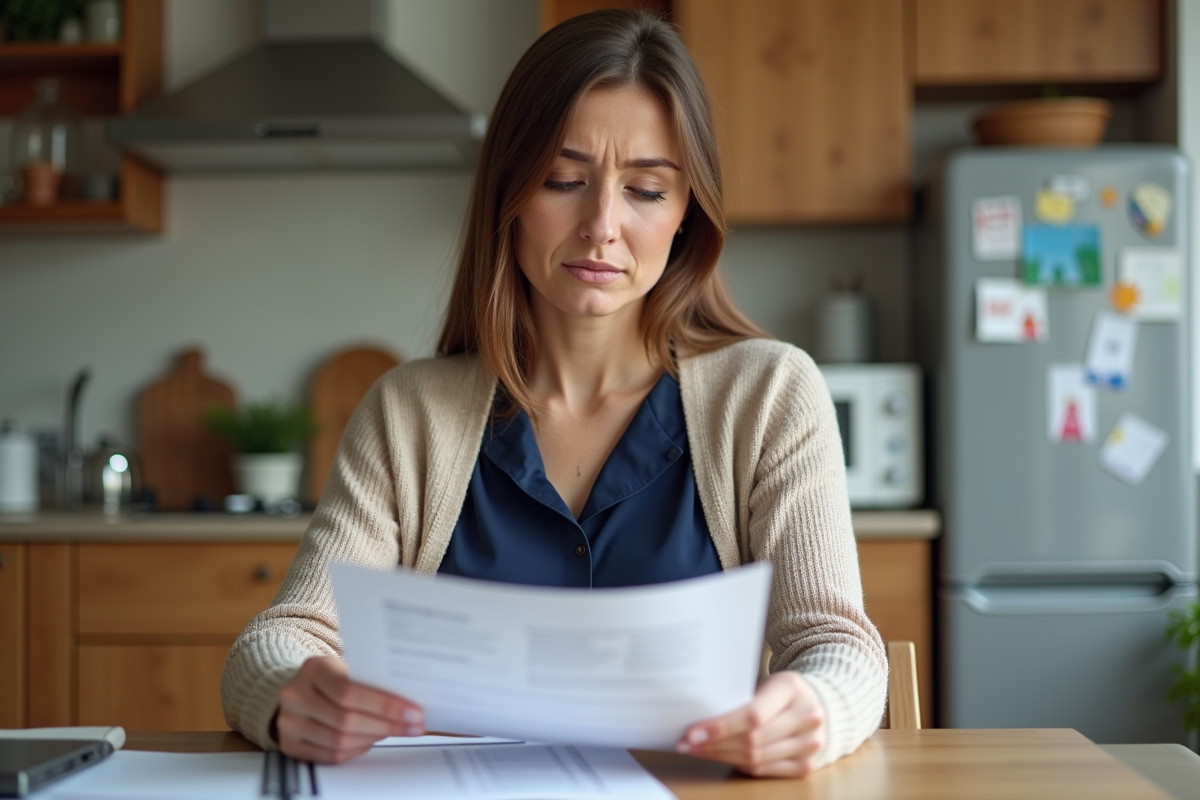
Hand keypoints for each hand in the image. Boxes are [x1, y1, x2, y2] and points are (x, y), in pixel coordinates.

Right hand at [274, 655, 424, 762]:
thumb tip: (408, 704)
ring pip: (340, 741)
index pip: (350, 692)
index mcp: (313, 669)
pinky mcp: (290, 745)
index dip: (384, 706)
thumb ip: (370, 682)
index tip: (413, 712)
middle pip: (346, 720)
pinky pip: (331, 755)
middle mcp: (295, 695)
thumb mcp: (347, 668)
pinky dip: (357, 750)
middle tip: (413, 726)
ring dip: (374, 739)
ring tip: (395, 732)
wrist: (299, 689)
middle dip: (386, 725)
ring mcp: (289, 722)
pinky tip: (372, 740)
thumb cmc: (331, 677)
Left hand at [676, 670, 824, 777]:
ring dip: (721, 756)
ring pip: (755, 759)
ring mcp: (810, 744)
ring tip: (698, 750)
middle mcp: (808, 717)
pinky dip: (739, 765)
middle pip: (752, 740)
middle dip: (713, 744)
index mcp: (792, 688)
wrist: (817, 702)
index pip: (752, 715)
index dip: (720, 727)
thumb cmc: (780, 691)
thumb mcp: (765, 682)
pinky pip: (763, 771)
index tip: (692, 733)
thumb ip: (740, 699)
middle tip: (687, 744)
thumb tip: (699, 719)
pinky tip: (723, 756)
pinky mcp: (806, 765)